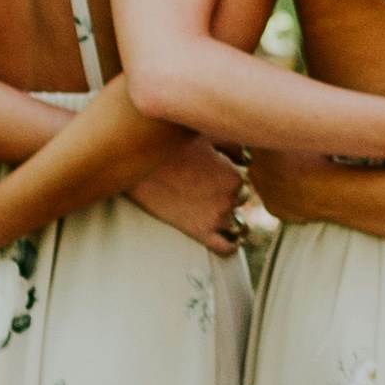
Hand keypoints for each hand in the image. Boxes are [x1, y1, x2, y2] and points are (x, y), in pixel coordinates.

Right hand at [133, 134, 244, 252]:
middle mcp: (229, 199)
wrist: (138, 165)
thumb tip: (246, 160)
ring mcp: (215, 218)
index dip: (230, 176)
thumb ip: (234, 146)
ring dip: (231, 218)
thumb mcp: (207, 137)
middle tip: (209, 189)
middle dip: (229, 196)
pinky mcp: (199, 232)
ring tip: (217, 212)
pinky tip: (230, 239)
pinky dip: (231, 245)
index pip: (243, 180)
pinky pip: (226, 247)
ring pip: (237, 223)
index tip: (216, 174)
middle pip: (240, 201)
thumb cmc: (172, 146)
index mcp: (234, 176)